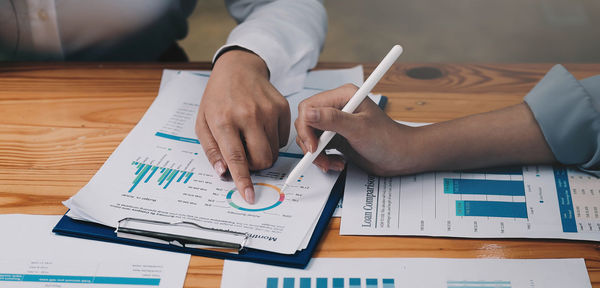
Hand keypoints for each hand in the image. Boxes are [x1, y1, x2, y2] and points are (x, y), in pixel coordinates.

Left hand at [195, 50, 289, 203]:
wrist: (238, 69)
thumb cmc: (218, 98)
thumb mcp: (203, 122)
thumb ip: (211, 149)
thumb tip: (223, 172)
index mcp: (224, 120)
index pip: (236, 157)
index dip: (243, 180)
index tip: (249, 196)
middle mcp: (248, 114)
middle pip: (261, 159)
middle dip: (254, 166)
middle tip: (245, 156)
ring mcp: (268, 110)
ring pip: (274, 152)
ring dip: (263, 153)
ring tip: (251, 138)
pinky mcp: (282, 107)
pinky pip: (283, 140)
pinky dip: (272, 141)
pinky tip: (261, 127)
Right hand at [294, 84, 417, 175]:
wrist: (400, 157)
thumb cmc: (387, 139)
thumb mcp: (359, 129)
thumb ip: (332, 119)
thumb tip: (308, 113)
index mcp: (342, 96)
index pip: (309, 107)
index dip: (306, 128)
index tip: (313, 147)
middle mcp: (337, 106)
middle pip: (306, 122)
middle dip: (310, 143)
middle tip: (319, 157)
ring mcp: (335, 123)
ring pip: (310, 136)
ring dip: (316, 154)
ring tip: (331, 164)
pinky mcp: (335, 137)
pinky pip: (318, 146)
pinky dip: (323, 158)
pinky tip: (336, 163)